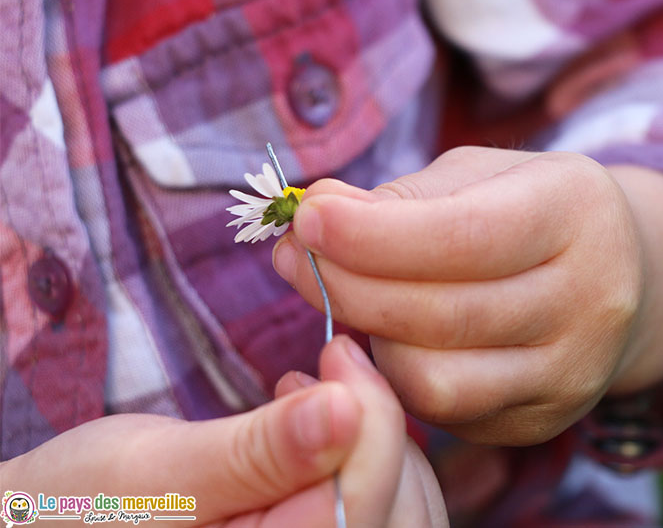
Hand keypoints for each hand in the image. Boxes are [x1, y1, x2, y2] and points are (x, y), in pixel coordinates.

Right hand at [0, 336, 445, 526]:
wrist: (62, 525)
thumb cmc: (86, 503)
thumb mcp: (158, 471)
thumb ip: (255, 453)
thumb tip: (343, 410)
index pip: (362, 496)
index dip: (371, 412)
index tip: (339, 350)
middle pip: (402, 507)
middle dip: (379, 426)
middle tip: (333, 365)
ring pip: (403, 507)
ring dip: (374, 441)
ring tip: (315, 395)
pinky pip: (380, 509)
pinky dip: (365, 459)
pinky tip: (320, 426)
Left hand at [273, 147, 662, 444]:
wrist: (617, 273)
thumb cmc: (529, 210)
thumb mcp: (478, 175)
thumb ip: (401, 197)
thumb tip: (316, 212)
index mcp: (574, 212)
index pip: (462, 236)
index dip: (369, 234)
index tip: (306, 220)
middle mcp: (588, 300)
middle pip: (440, 314)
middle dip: (346, 286)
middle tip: (295, 256)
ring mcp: (570, 372)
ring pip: (433, 381)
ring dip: (366, 337)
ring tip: (349, 296)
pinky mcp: (543, 419)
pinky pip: (444, 415)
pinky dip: (396, 375)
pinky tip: (387, 335)